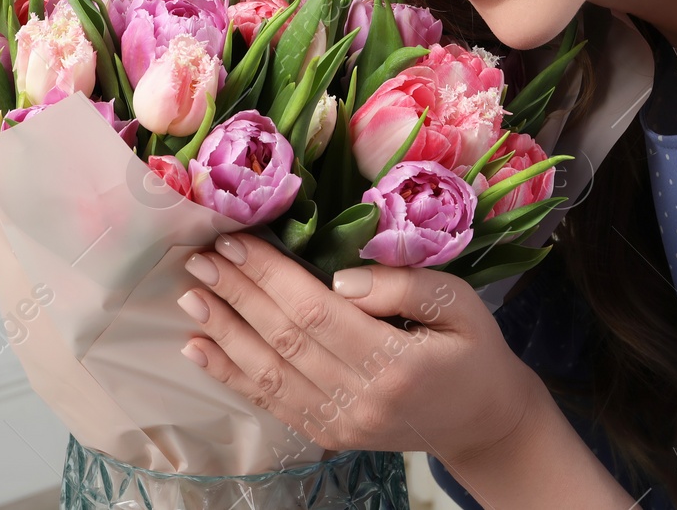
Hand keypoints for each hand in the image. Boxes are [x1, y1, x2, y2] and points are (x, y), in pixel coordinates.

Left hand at [176, 230, 543, 464]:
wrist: (485, 421)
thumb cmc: (474, 351)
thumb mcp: (461, 303)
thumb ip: (405, 284)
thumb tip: (339, 278)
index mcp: (396, 361)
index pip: (316, 312)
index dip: (271, 276)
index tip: (236, 240)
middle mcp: (361, 399)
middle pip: (284, 340)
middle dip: (237, 294)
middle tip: (200, 256)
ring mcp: (340, 423)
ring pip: (268, 374)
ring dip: (224, 332)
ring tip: (191, 294)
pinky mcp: (328, 435)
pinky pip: (270, 402)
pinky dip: (231, 374)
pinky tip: (200, 349)